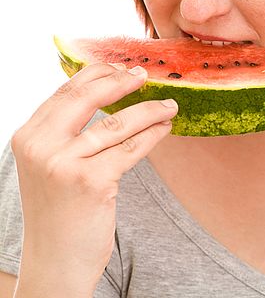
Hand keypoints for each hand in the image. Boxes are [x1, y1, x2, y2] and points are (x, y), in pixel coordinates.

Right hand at [11, 62, 177, 295]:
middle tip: (145, 76)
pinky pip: (131, 148)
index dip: (97, 74)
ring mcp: (64, 164)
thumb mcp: (50, 164)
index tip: (121, 68)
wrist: (55, 262)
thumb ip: (66, 130)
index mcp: (29, 136)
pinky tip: (165, 128)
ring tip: (169, 105)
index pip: (66, 92)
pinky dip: (152, 134)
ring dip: (149, 110)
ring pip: (116, 123)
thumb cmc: (59, 210)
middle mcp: (41, 146)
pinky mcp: (91, 182)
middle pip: (88, 98)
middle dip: (121, 82)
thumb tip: (107, 90)